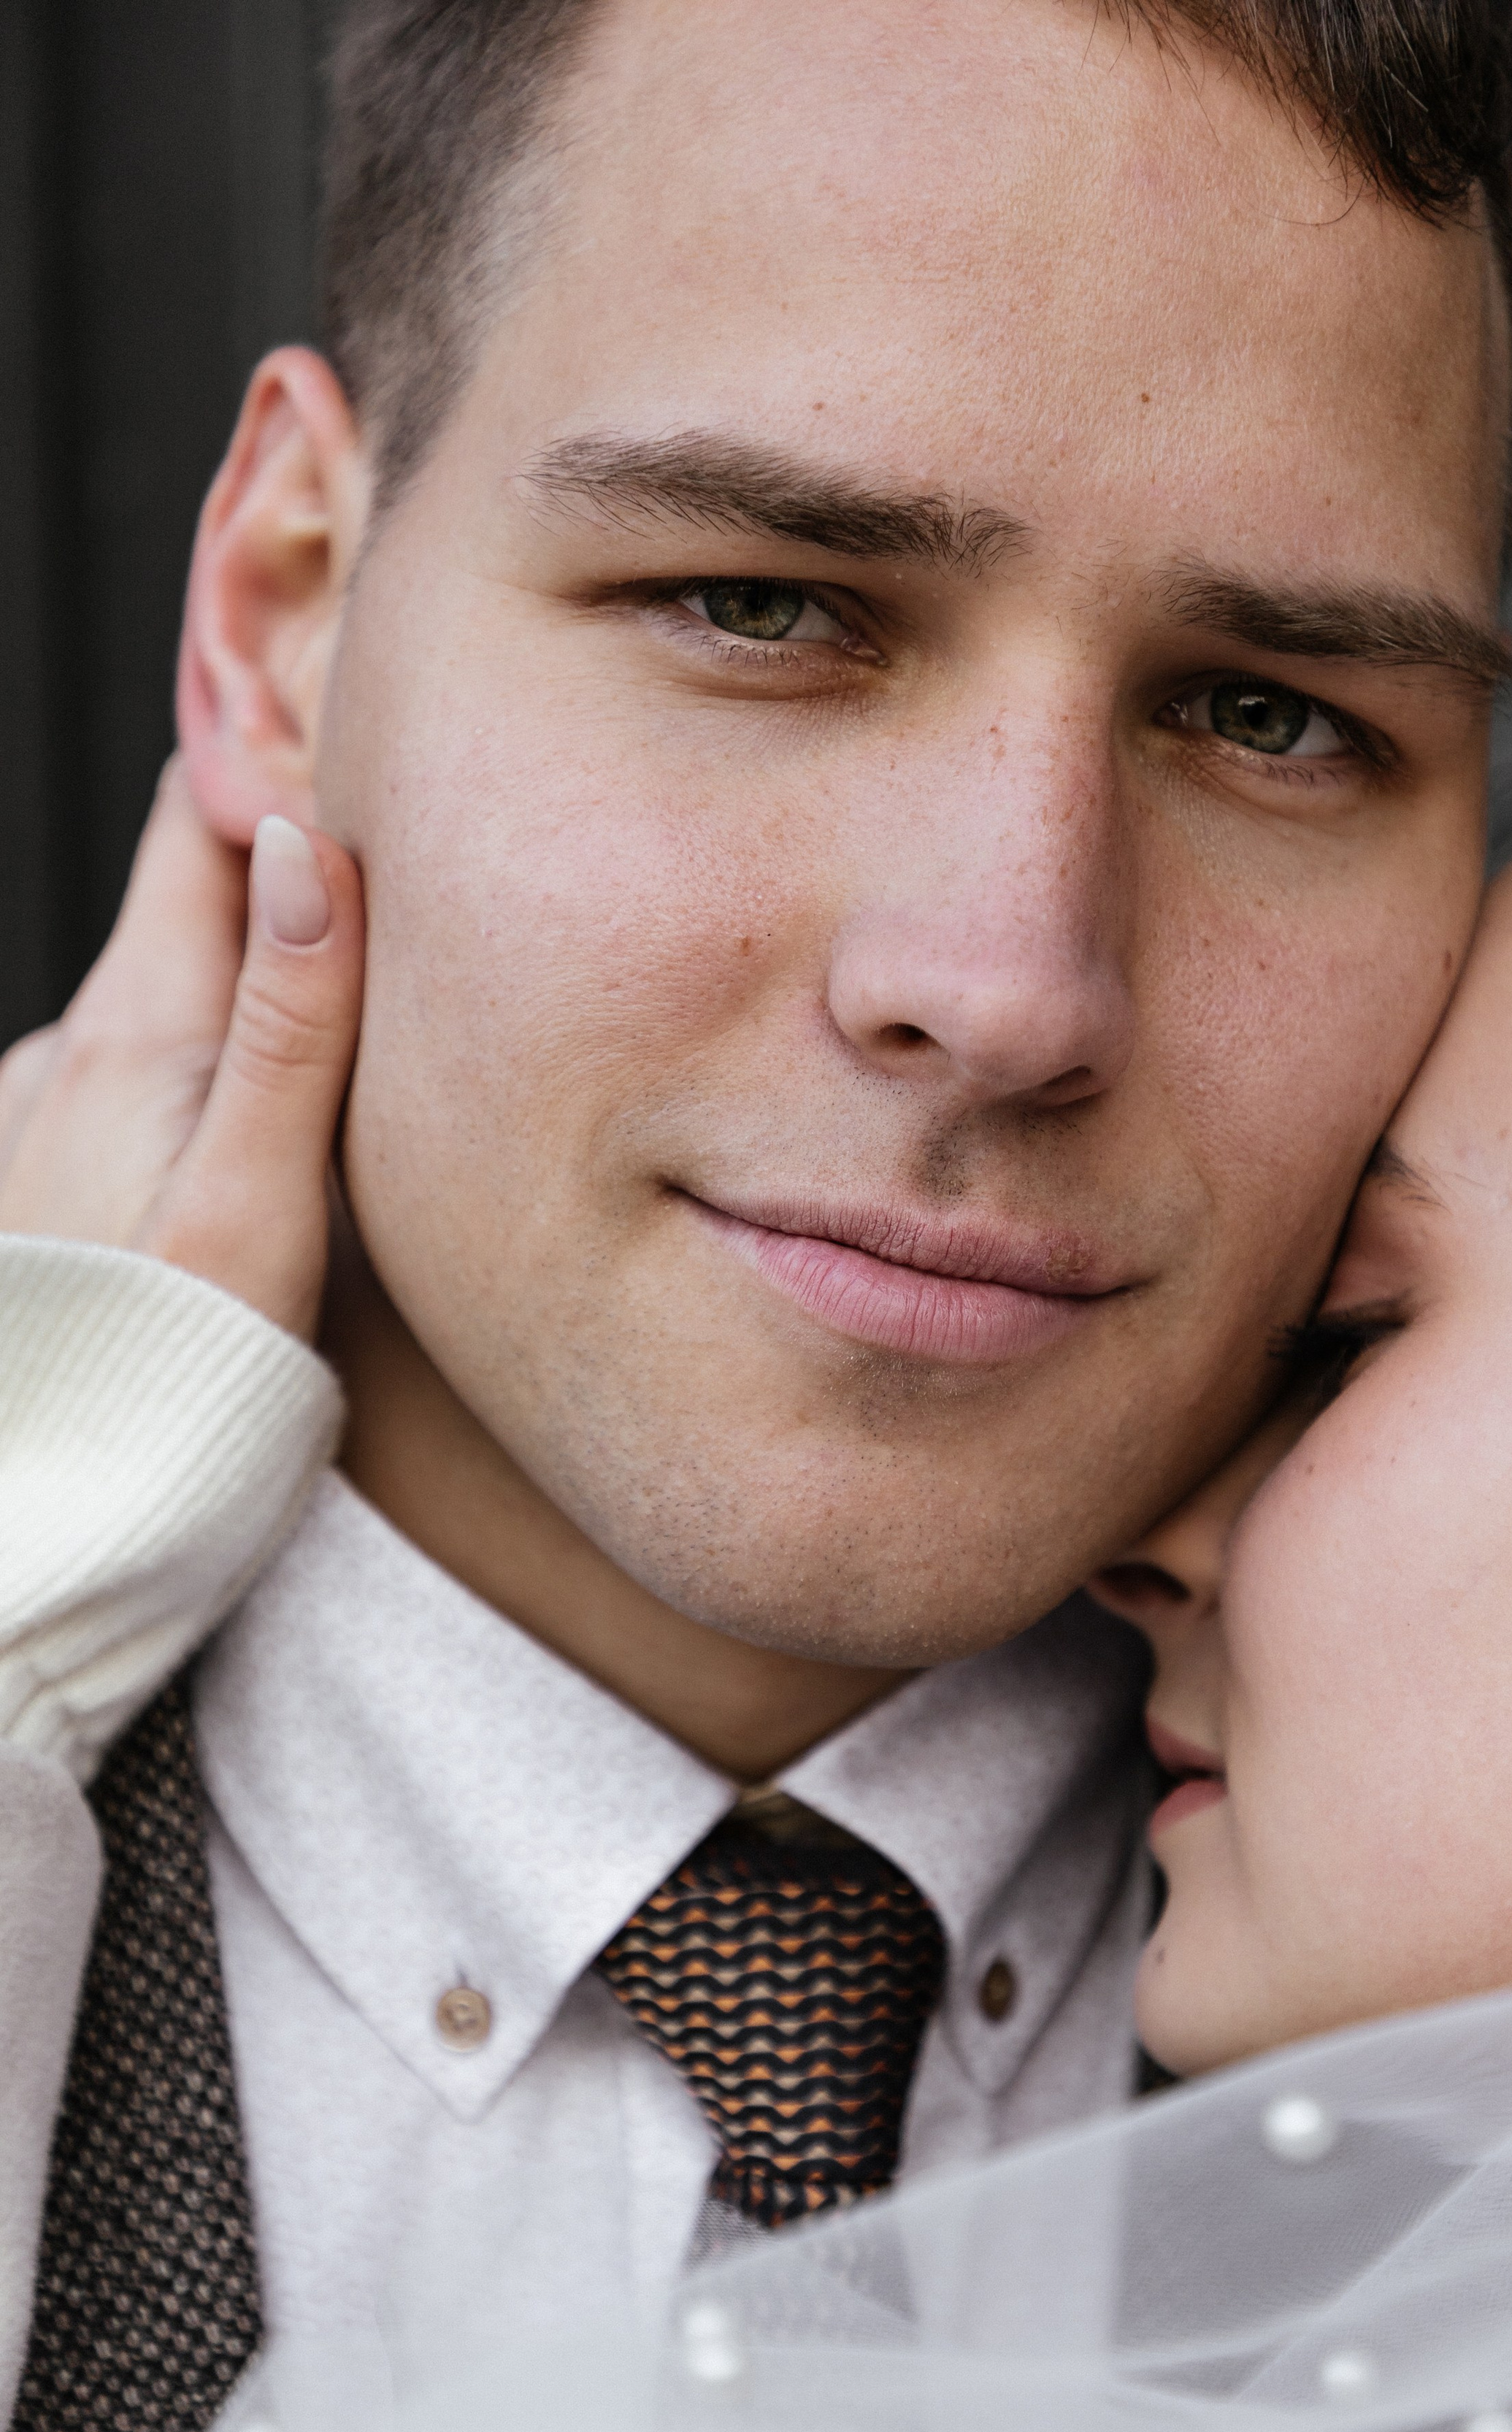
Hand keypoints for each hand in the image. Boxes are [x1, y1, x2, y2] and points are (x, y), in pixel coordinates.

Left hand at [0, 761, 364, 1340]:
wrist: (56, 1521)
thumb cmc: (172, 1383)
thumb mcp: (259, 1200)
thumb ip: (291, 1023)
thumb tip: (308, 843)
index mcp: (131, 1031)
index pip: (196, 824)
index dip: (281, 779)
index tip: (379, 776)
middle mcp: (69, 1050)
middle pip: (191, 912)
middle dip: (291, 900)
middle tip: (412, 923)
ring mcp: (46, 1116)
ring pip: (173, 1007)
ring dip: (253, 1010)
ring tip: (345, 1072)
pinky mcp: (50, 1183)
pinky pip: (145, 1091)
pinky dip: (210, 1095)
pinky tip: (257, 1166)